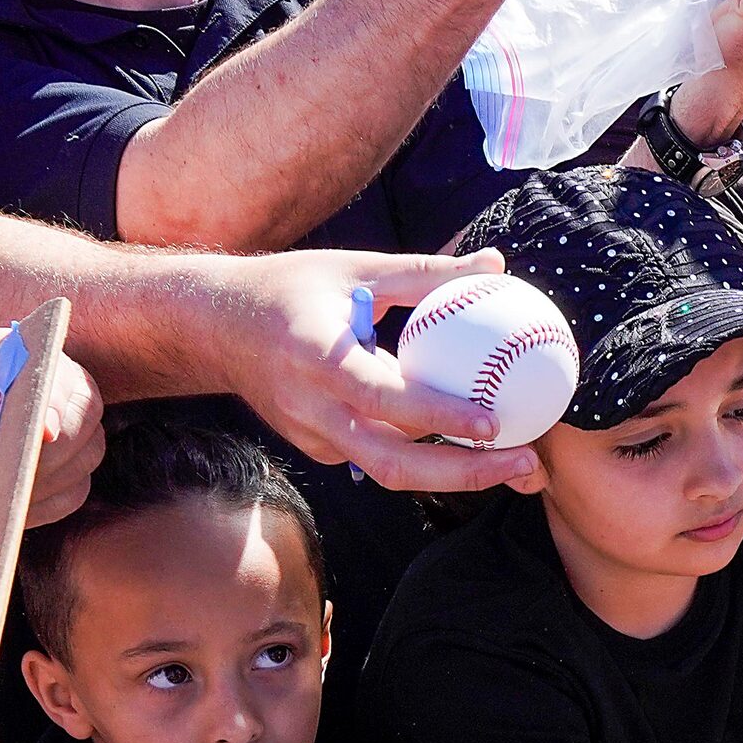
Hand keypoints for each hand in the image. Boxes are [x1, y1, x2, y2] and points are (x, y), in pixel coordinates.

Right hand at [211, 250, 541, 491]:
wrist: (215, 328)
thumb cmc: (289, 288)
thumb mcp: (356, 268)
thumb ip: (426, 272)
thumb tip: (496, 265)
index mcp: (319, 360)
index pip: (386, 400)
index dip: (439, 417)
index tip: (493, 422)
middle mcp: (313, 410)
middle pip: (394, 464)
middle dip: (466, 474)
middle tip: (527, 464)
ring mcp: (314, 436)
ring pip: (390, 471)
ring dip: (456, 477)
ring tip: (518, 467)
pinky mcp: (320, 449)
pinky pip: (378, 458)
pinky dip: (428, 460)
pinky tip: (475, 451)